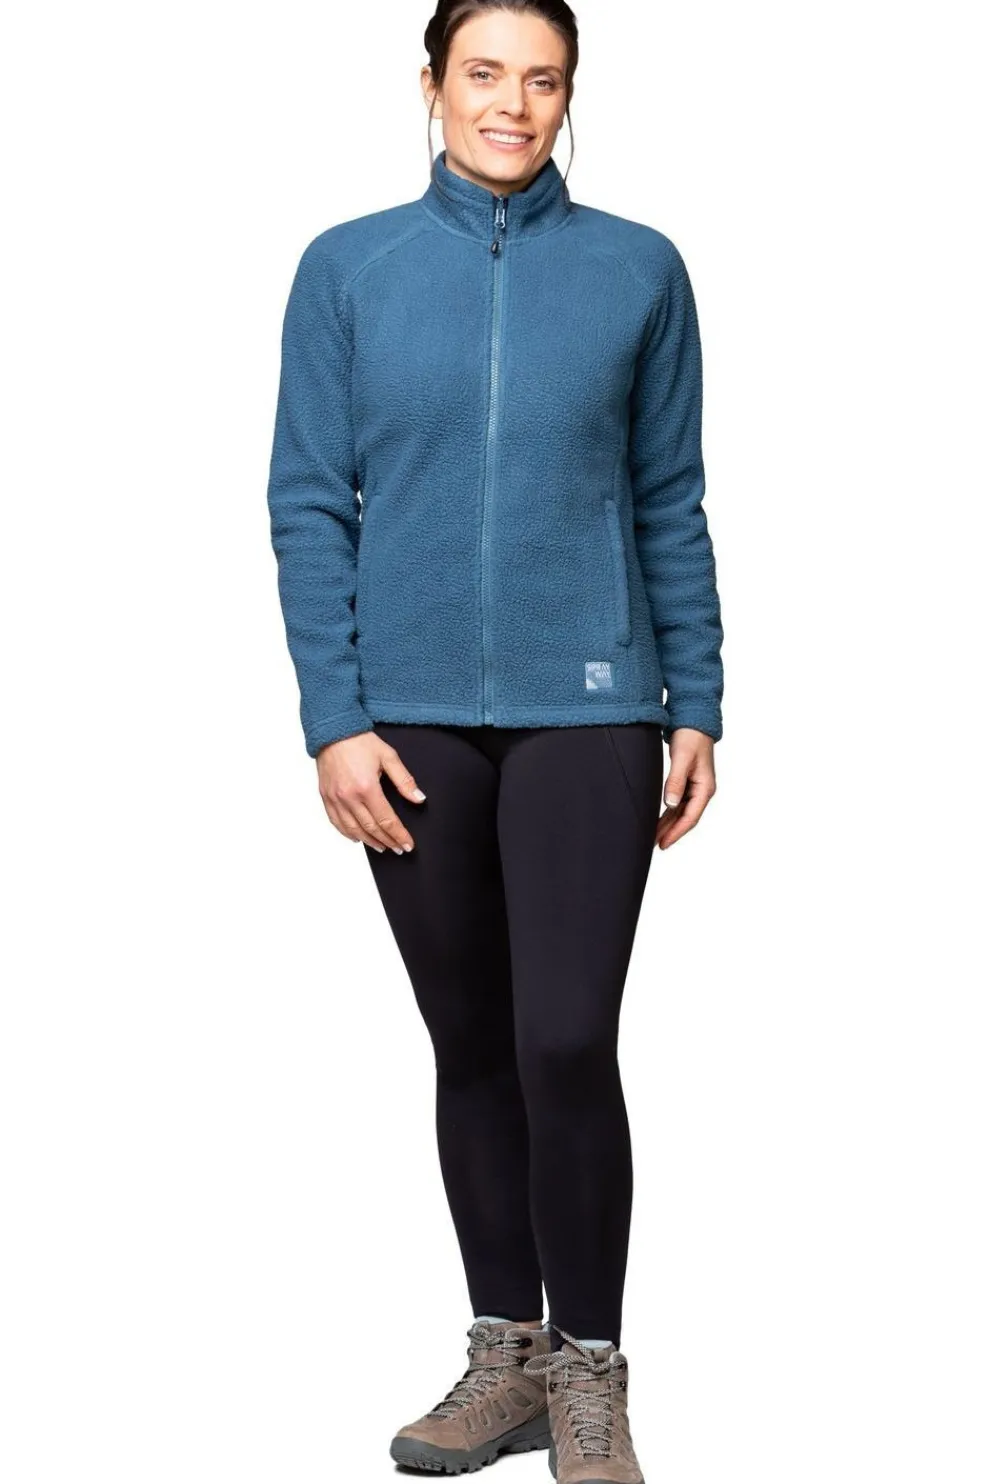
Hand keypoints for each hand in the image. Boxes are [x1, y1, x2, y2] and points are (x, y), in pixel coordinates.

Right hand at [316, 731, 426, 853]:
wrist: (333, 731)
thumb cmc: (360, 741)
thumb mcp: (388, 756)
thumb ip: (404, 780)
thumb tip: (419, 798)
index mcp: (367, 787)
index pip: (387, 820)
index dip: (399, 835)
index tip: (408, 845)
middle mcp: (349, 797)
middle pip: (371, 828)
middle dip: (388, 841)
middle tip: (399, 849)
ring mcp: (335, 799)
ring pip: (353, 830)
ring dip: (370, 842)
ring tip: (382, 847)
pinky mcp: (326, 797)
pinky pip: (336, 822)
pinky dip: (348, 834)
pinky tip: (358, 838)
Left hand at [656, 728, 716, 849]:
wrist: (694, 722)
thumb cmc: (691, 737)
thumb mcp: (682, 759)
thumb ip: (676, 782)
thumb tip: (671, 804)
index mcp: (705, 788)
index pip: (690, 817)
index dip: (676, 832)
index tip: (663, 843)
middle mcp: (702, 791)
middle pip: (685, 818)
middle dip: (670, 833)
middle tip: (653, 845)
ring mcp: (695, 788)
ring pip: (681, 813)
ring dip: (668, 825)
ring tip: (652, 838)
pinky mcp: (688, 783)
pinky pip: (678, 805)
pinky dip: (668, 815)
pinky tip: (658, 821)